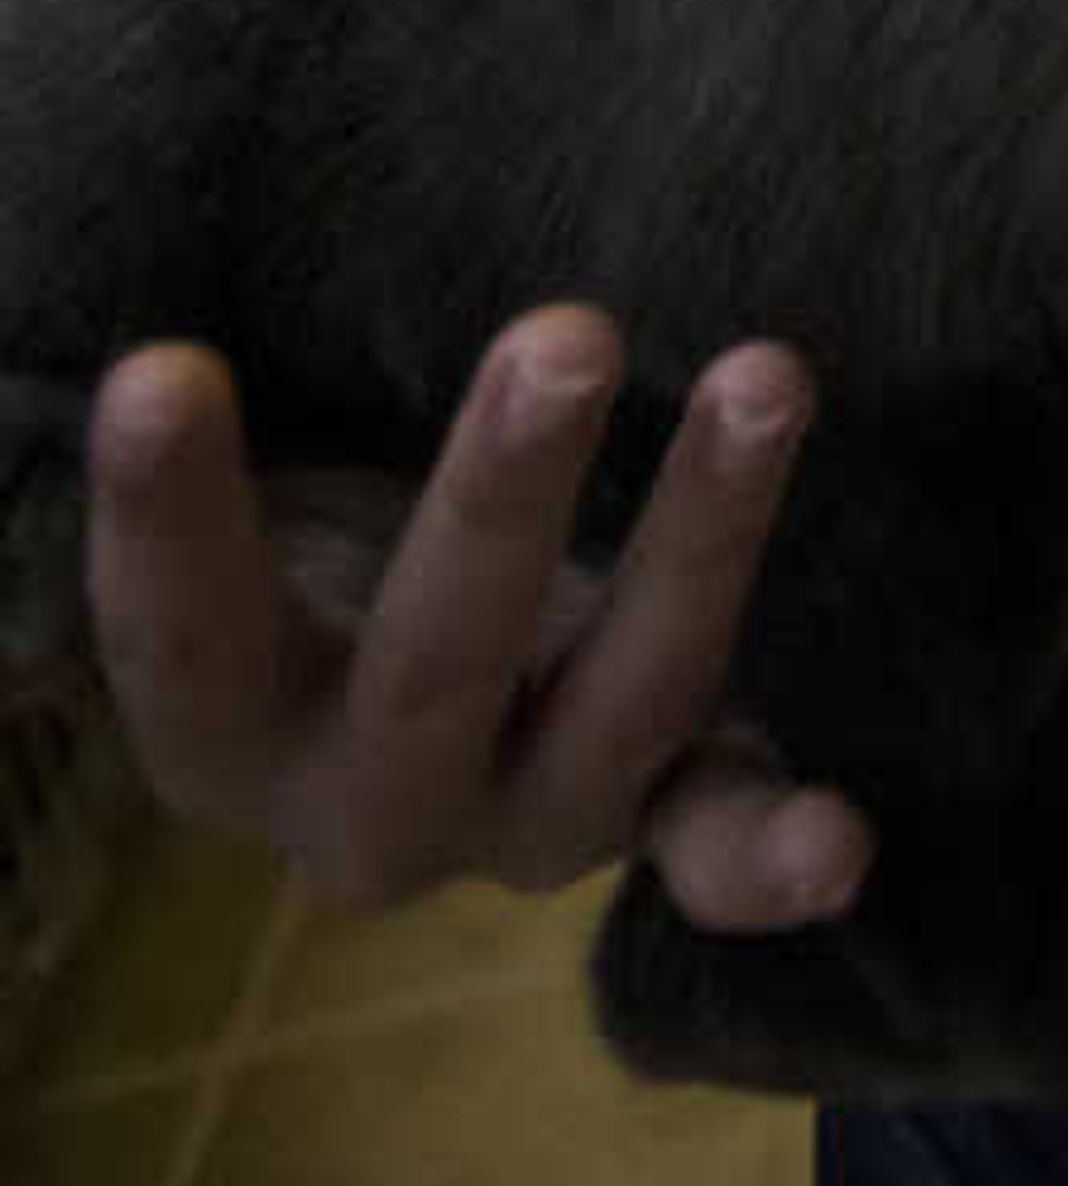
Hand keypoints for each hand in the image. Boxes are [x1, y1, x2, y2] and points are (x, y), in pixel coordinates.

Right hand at [83, 313, 871, 931]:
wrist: (385, 668)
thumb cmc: (292, 540)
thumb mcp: (232, 515)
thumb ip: (197, 481)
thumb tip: (108, 368)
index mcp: (229, 728)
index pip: (180, 631)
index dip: (169, 514)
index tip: (163, 369)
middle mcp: (372, 805)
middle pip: (433, 668)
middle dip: (504, 502)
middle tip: (569, 332)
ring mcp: (526, 817)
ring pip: (620, 707)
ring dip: (700, 545)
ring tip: (767, 377)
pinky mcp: (654, 806)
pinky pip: (711, 842)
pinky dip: (770, 853)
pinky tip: (840, 842)